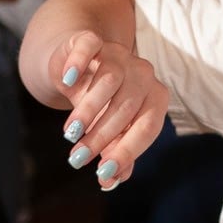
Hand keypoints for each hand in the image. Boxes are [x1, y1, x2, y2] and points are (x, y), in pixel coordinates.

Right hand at [43, 28, 169, 191]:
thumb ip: (115, 153)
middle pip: (127, 107)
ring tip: (70, 133)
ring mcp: (118, 54)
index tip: (103, 174)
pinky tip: (67, 82)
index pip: (147, 127)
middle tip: (78, 157)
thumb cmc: (101, 105)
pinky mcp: (93, 40)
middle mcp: (142, 73)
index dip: (126, 152)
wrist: (78, 67)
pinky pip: (89, 46)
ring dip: (88, 109)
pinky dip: (79, 64)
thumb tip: (110, 182)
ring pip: (109, 80)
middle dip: (101, 136)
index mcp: (155, 97)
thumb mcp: (109, 131)